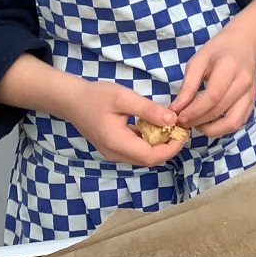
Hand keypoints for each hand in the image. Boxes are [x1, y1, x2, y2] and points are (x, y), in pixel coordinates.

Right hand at [67, 80, 184, 165]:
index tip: (184, 132)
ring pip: (143, 157)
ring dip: (160, 145)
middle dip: (169, 147)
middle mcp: (116, 154)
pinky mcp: (113, 148)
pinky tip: (155, 127)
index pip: (151, 156)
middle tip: (181, 128)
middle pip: (149, 160)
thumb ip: (148, 110)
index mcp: (118, 143)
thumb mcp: (124, 98)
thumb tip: (172, 120)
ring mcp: (113, 153)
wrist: (71, 100)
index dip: (171, 148)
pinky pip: (136, 151)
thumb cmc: (96, 96)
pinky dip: (149, 142)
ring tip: (172, 127)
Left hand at [170, 25, 255, 138]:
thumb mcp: (198, 61)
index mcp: (229, 68)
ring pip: (232, 123)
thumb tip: (176, 109)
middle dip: (197, 121)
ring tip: (197, 124)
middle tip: (182, 122)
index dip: (194, 111)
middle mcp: (243, 83)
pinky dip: (222, 128)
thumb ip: (188, 85)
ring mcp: (251, 94)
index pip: (212, 97)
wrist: (246, 43)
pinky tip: (210, 122)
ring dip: (211, 129)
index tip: (179, 117)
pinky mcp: (253, 102)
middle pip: (220, 111)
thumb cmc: (219, 49)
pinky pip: (238, 123)